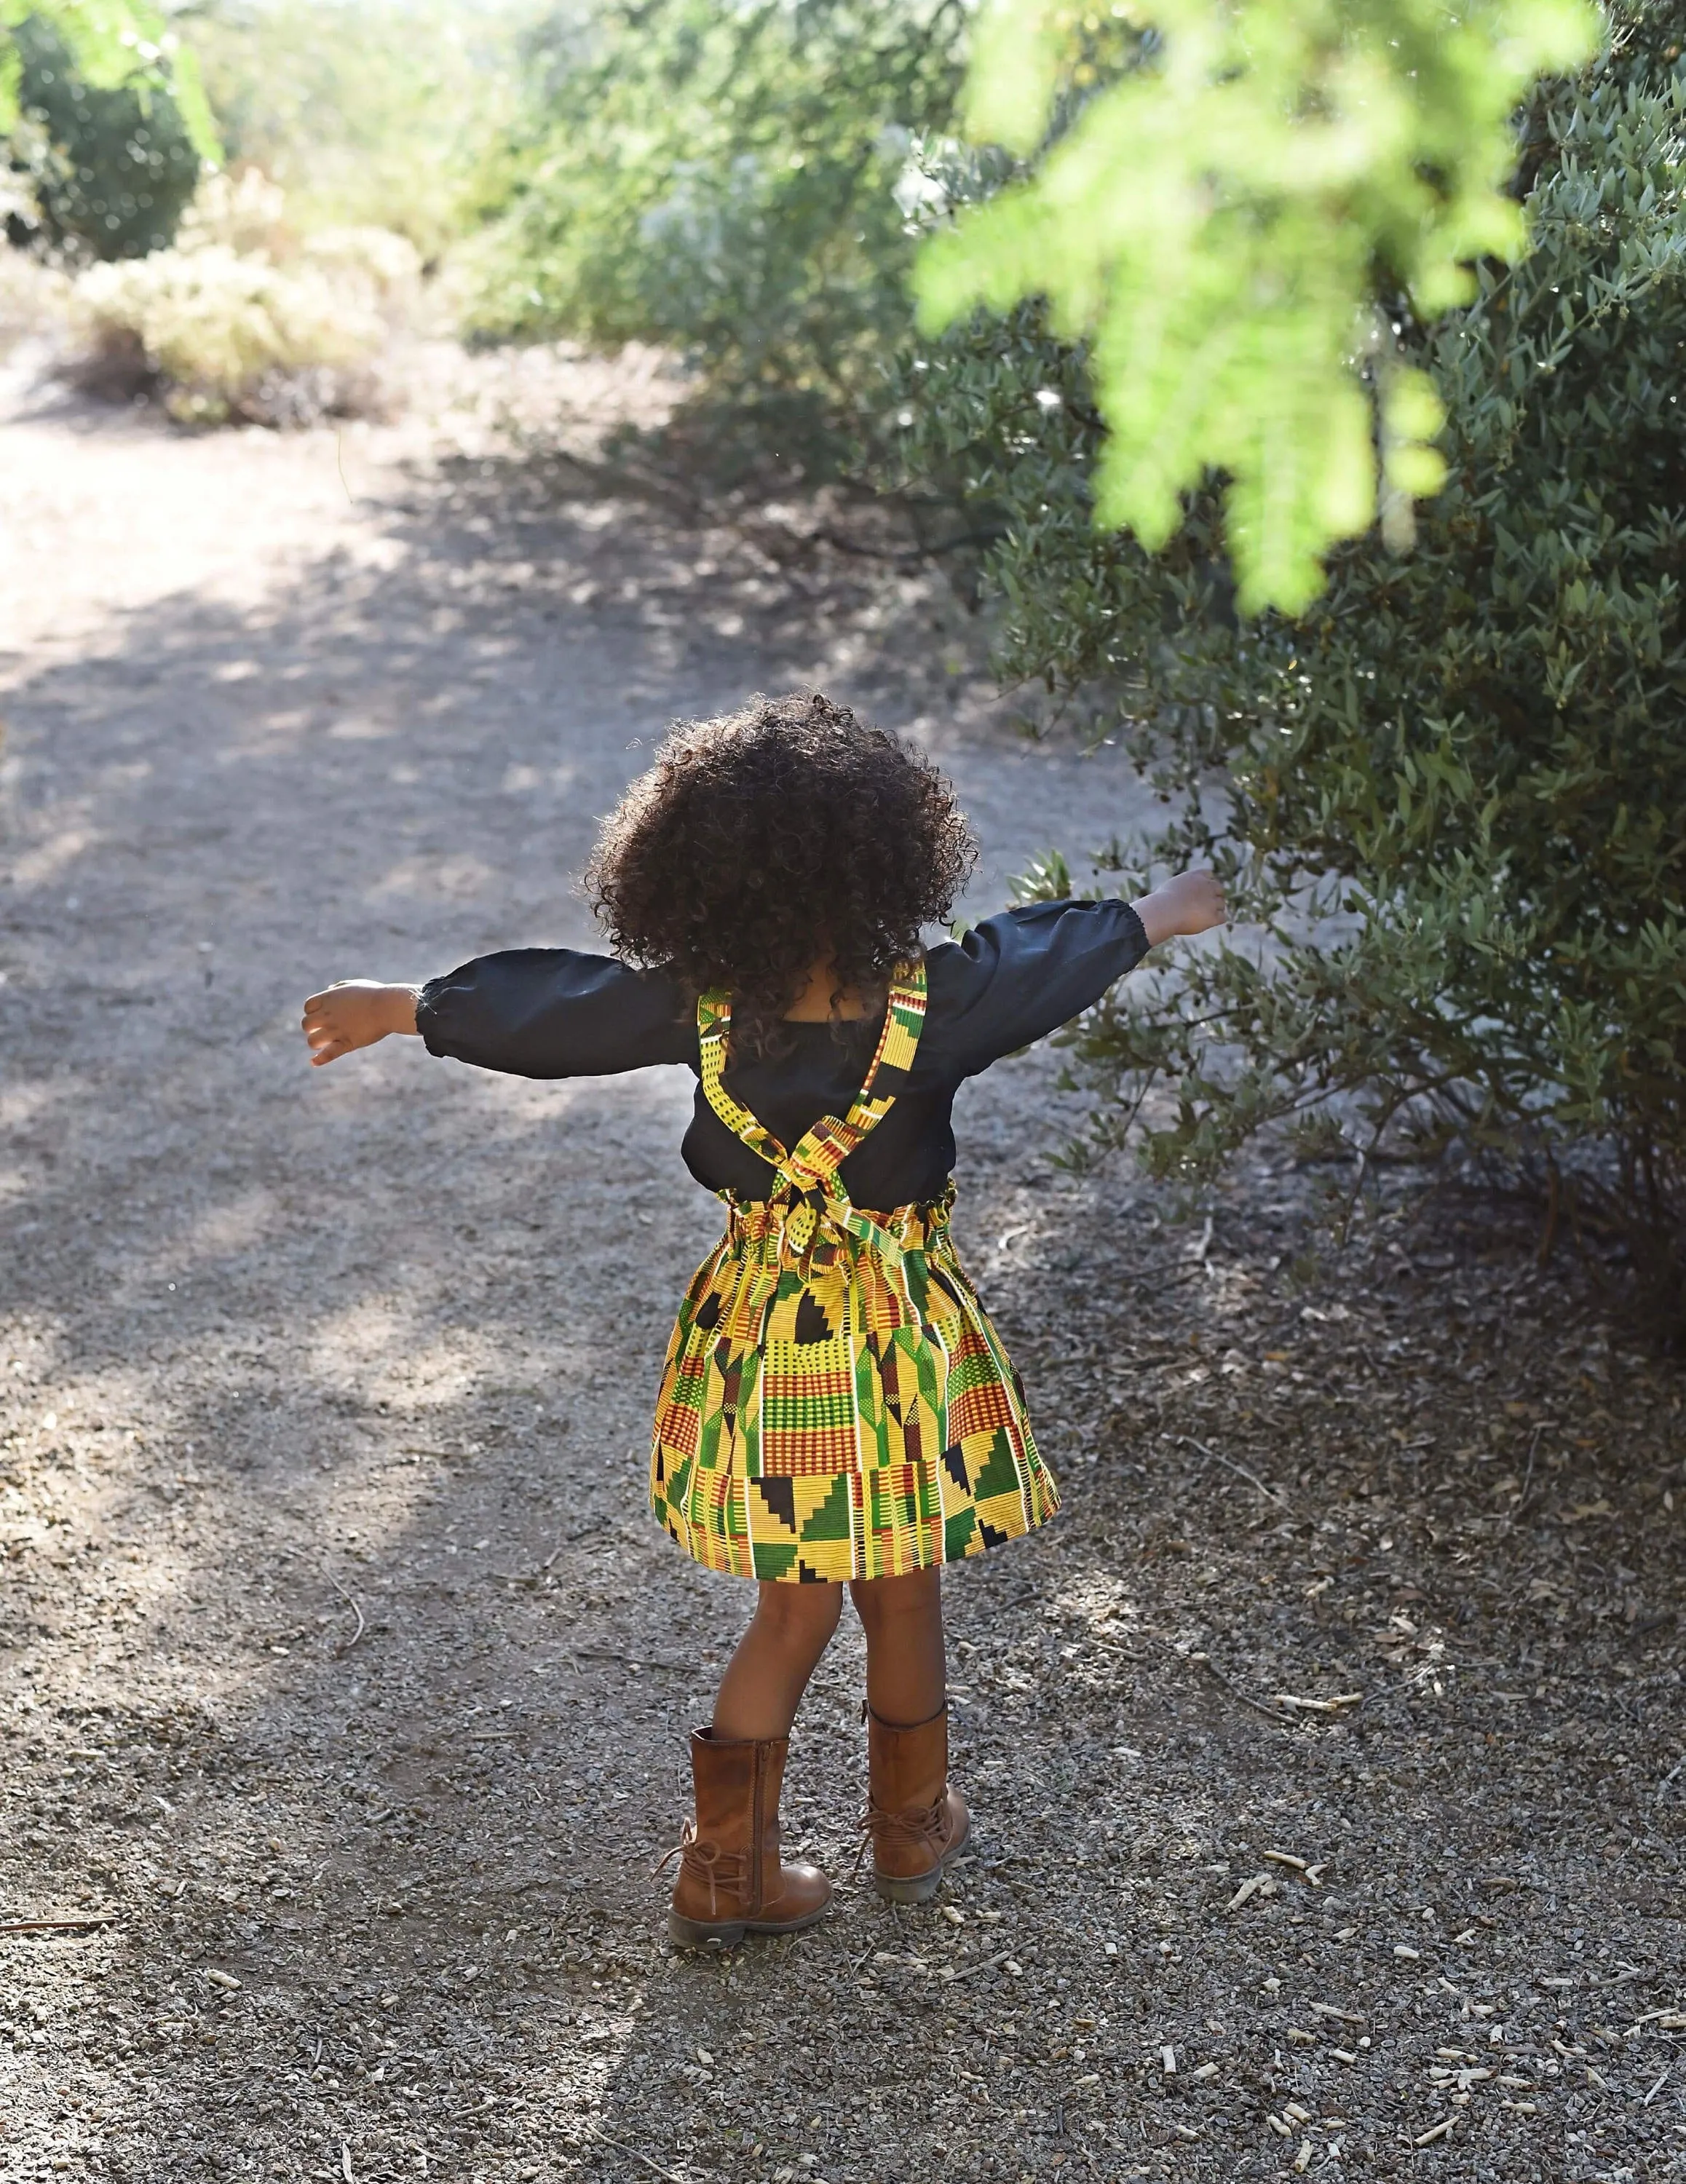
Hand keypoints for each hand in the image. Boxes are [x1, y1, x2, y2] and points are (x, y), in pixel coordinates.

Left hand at [302, 981, 418, 1066]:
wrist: (388, 1007)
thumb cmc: (374, 995)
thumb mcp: (354, 985)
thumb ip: (338, 988)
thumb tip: (329, 990)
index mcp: (329, 999)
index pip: (308, 1007)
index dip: (312, 1012)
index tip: (322, 1015)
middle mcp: (328, 1015)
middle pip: (306, 1025)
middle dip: (312, 1028)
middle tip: (323, 1029)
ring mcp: (336, 1030)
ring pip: (313, 1041)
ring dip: (316, 1042)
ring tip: (325, 1042)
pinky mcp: (347, 1043)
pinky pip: (328, 1054)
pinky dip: (319, 1059)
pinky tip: (313, 1062)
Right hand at [1132, 869, 1225, 947]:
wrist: (1165, 911)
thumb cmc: (1161, 901)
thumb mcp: (1171, 887)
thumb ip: (1182, 887)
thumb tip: (1182, 895)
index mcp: (1196, 876)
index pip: (1209, 875)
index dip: (1207, 884)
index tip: (1201, 892)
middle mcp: (1207, 886)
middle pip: (1219, 889)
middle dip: (1214, 896)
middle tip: (1204, 906)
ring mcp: (1212, 901)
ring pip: (1221, 904)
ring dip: (1214, 909)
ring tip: (1200, 916)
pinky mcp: (1213, 916)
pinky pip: (1222, 917)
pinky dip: (1216, 919)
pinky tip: (1206, 923)